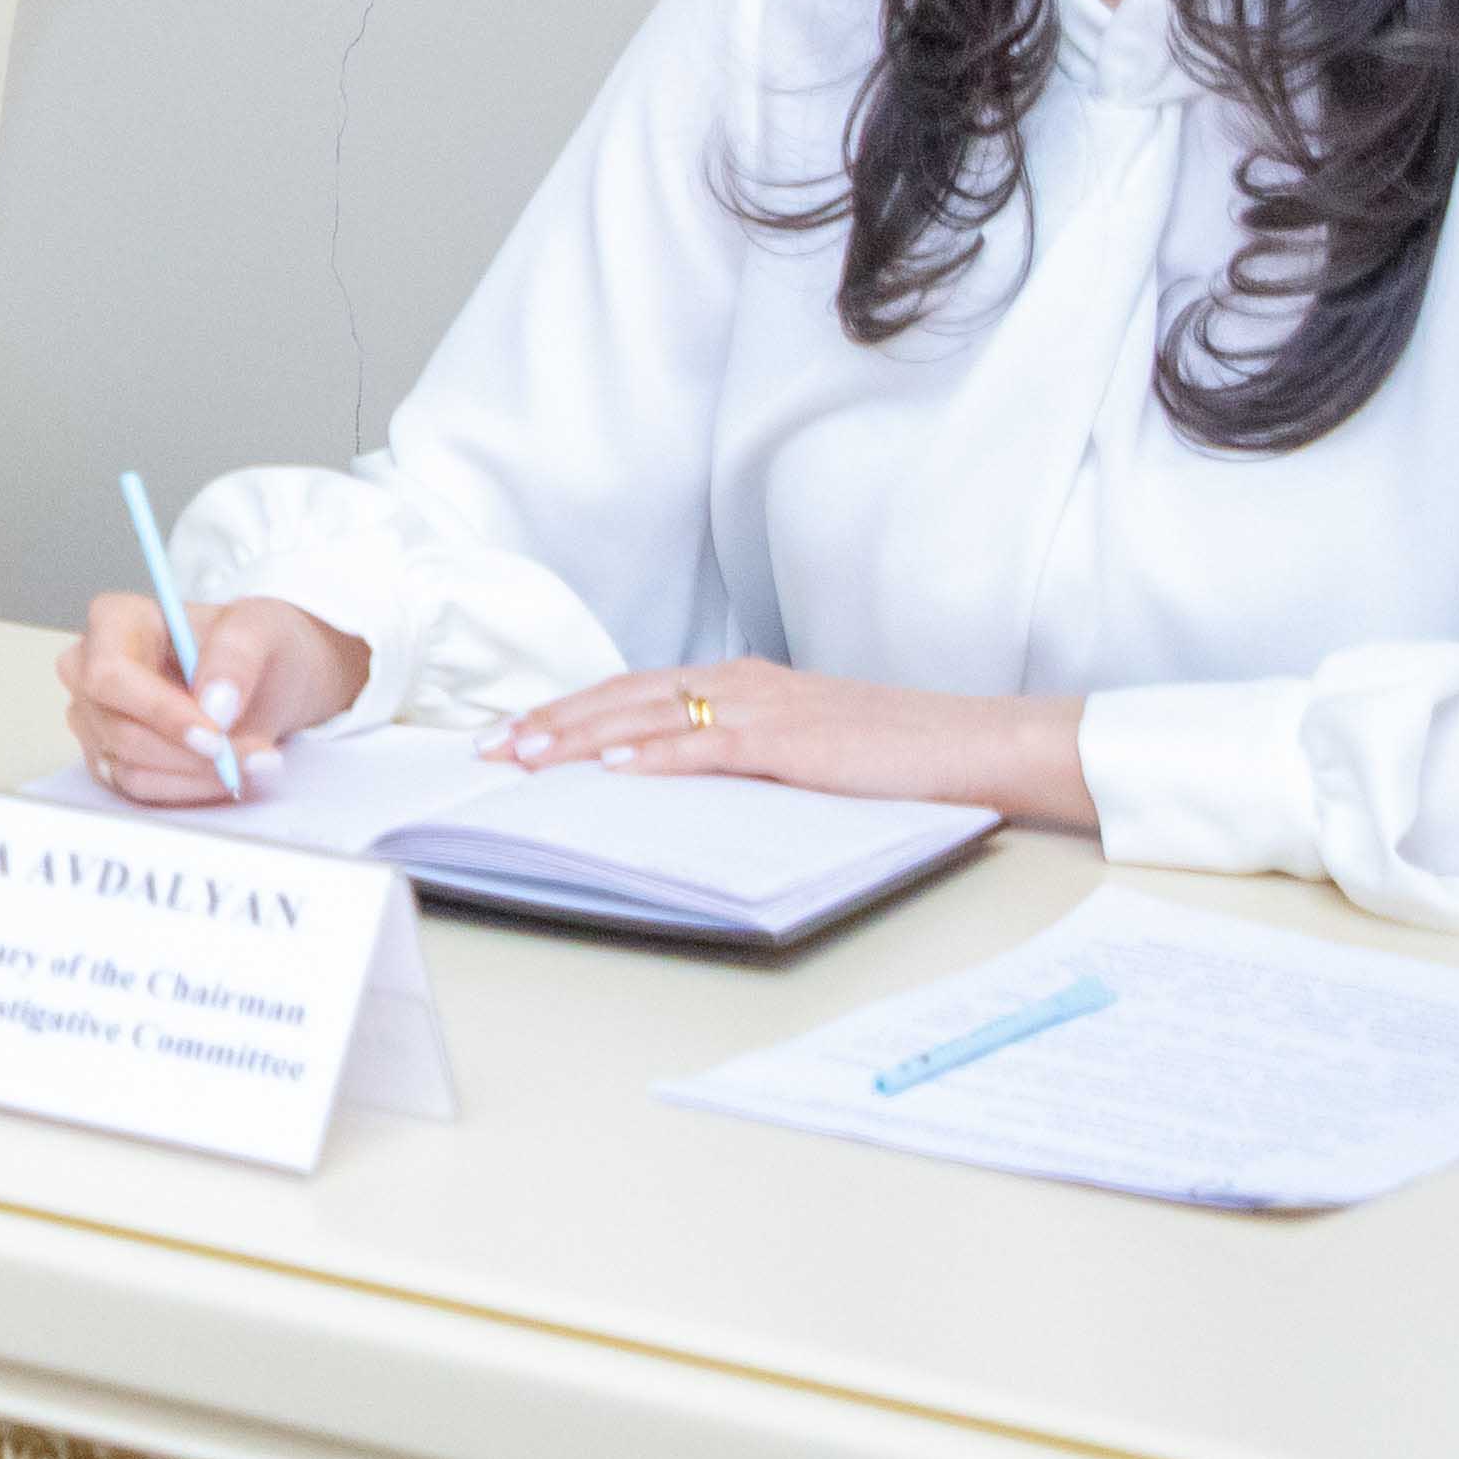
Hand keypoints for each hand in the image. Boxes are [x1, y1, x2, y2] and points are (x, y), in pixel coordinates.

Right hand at [58, 586, 367, 808]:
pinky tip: (228, 772)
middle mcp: (90, 669)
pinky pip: (141, 791)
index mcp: (114, 620)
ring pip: (130, 768)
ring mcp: (95, 718)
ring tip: (253, 761)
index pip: (110, 673)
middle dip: (189, 754)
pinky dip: (191, 788)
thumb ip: (237, 655)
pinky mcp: (109, 758)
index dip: (159, 710)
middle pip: (119, 729)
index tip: (214, 735)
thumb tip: (214, 705)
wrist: (266, 681)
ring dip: (198, 775)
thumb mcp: (262, 627)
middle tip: (252, 757)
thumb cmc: (253, 644)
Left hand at [495, 661, 1098, 830]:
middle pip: (623, 698)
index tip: (509, 731)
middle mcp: (741, 682)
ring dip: (582, 737)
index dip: (567, 710)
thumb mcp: (797, 745)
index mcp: (739, 681)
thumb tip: (668, 777)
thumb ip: (735, 750)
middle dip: (550, 722)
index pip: (632, 691)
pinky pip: (712, 746)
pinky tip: (616, 769)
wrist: (971, 741)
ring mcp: (766, 707)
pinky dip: (659, 757)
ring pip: (651, 716)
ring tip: (525, 756)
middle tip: (487, 747)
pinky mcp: (794, 740)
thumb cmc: (890, 752)